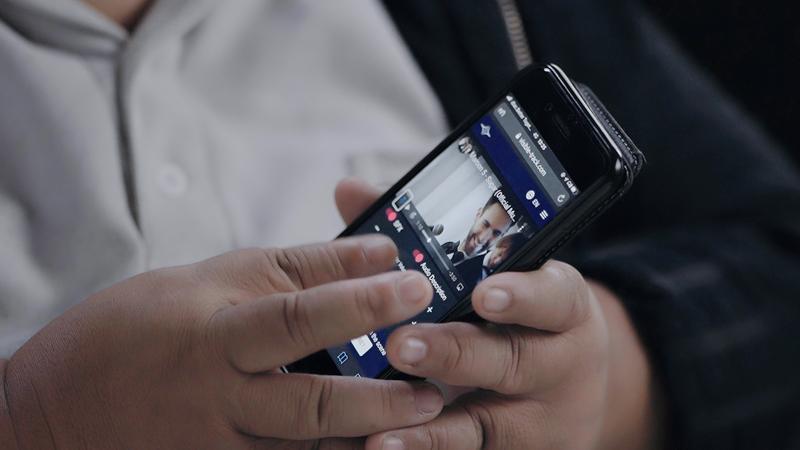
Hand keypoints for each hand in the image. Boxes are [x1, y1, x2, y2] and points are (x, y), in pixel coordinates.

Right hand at [3, 236, 443, 448]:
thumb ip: (293, 268)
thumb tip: (374, 250)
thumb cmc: (137, 329)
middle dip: (381, 391)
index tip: (412, 281)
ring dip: (369, 436)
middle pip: (310, 400)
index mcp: (213, 332)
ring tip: (424, 417)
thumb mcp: (209, 279)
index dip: (357, 299)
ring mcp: (217, 446)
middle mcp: (218, 396)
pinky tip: (372, 447)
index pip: (294, 314)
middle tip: (440, 376)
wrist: (53, 410)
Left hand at [335, 178, 661, 449]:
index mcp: (560, 306)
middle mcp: (561, 364)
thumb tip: (350, 190)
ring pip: (490, 425)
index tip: (482, 292)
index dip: (522, 296)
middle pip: (515, 360)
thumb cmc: (515, 317)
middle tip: (402, 346)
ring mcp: (544, 420)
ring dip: (434, 431)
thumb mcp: (495, 273)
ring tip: (382, 433)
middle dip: (456, 354)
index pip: (555, 296)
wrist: (569, 389)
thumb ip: (422, 233)